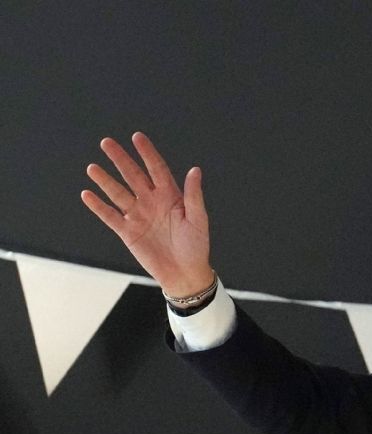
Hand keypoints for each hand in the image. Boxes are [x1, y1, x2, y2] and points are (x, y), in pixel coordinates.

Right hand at [81, 132, 214, 295]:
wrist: (185, 272)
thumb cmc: (196, 246)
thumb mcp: (198, 219)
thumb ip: (193, 195)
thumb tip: (195, 170)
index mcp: (170, 195)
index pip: (156, 169)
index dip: (147, 153)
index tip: (137, 137)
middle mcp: (151, 201)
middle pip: (132, 175)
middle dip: (120, 159)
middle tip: (106, 142)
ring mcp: (138, 215)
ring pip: (118, 193)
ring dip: (105, 180)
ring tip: (92, 168)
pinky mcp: (127, 232)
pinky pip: (110, 216)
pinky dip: (98, 206)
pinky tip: (88, 194)